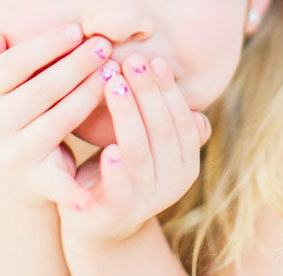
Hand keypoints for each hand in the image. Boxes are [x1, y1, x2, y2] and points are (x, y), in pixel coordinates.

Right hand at [0, 23, 117, 208]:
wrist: (13, 164)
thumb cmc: (14, 102)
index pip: (15, 63)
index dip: (46, 45)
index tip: (77, 29)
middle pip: (41, 90)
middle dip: (76, 65)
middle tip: (104, 46)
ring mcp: (14, 155)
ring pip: (59, 121)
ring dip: (89, 95)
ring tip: (114, 73)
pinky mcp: (36, 181)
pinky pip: (57, 184)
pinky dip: (73, 192)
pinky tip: (94, 193)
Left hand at [58, 53, 210, 249]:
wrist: (97, 222)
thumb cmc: (121, 167)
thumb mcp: (146, 140)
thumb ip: (157, 112)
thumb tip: (162, 63)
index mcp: (186, 162)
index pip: (181, 118)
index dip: (167, 89)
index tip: (153, 60)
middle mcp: (173, 184)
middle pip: (163, 131)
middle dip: (147, 93)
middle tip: (131, 61)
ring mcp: (146, 202)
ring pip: (140, 153)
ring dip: (128, 115)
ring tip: (113, 84)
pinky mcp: (115, 214)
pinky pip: (120, 190)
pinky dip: (116, 169)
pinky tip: (107, 148)